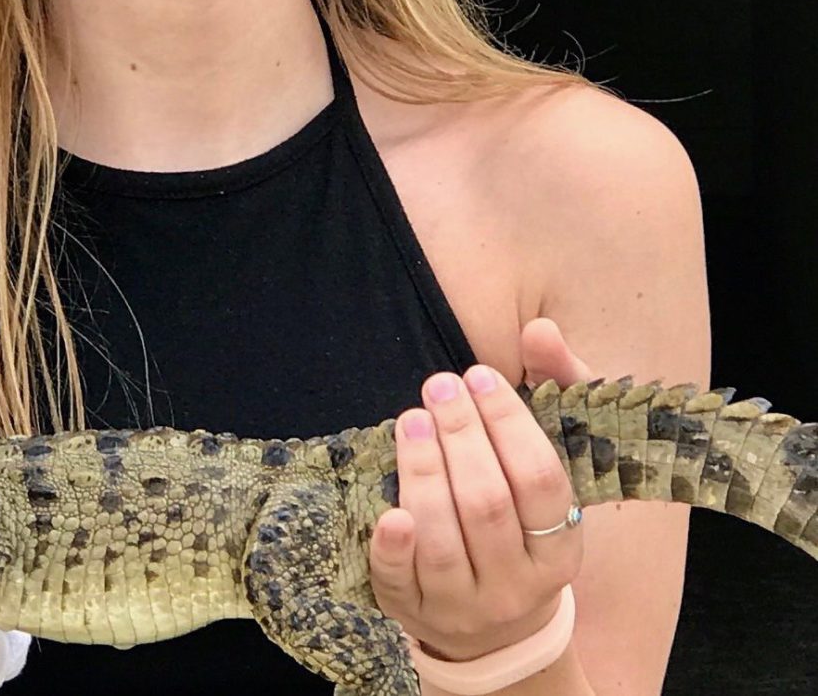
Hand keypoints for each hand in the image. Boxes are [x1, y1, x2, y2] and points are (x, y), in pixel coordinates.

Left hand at [369, 320, 591, 662]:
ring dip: (424, 471)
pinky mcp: (414, 610)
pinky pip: (401, 581)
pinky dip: (393, 546)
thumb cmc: (524, 512)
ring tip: (412, 418)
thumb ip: (555, 384)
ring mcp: (466, 604)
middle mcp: (519, 584)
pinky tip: (388, 510)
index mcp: (562, 548)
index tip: (479, 376)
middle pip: (487, 504)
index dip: (509, 423)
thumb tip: (540, 331)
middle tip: (439, 386)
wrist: (496, 619)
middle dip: (460, 436)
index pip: (540, 480)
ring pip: (443, 539)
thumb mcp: (552, 454)